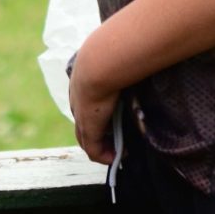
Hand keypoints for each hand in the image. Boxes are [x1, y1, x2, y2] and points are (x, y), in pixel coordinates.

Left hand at [68, 45, 119, 164]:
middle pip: (84, 124)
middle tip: (116, 139)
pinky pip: (93, 150)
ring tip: (119, 150)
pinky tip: (117, 156)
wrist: (100, 62)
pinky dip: (104, 156)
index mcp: (81, 84)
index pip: (85, 103)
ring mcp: (80, 116)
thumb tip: (136, 58)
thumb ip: (121, 65)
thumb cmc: (111, 56)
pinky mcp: (87, 128)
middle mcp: (78, 101)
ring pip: (86, 139)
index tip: (113, 119)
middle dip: (99, 134)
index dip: (98, 114)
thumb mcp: (114, 61)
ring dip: (103, 147)